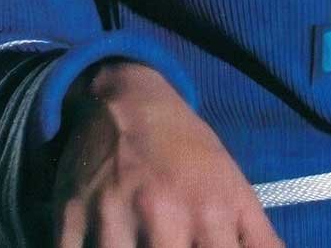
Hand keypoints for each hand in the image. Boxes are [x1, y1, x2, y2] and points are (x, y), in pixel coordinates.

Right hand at [52, 61, 283, 247]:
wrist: (127, 99)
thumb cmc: (188, 153)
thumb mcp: (234, 187)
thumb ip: (261, 240)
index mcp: (208, 209)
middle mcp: (160, 210)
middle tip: (167, 246)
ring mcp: (111, 213)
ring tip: (136, 244)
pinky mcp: (69, 213)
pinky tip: (98, 244)